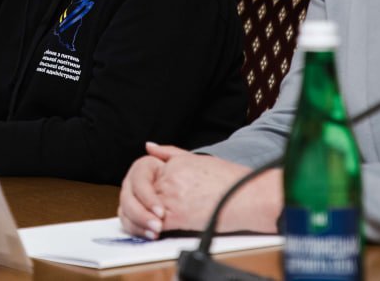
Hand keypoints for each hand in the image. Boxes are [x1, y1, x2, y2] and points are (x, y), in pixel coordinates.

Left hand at [119, 142, 283, 237]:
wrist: (248, 195)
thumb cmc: (230, 180)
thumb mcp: (197, 159)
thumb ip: (169, 153)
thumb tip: (149, 146)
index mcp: (172, 162)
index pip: (140, 170)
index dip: (137, 185)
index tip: (141, 195)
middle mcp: (169, 177)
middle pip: (134, 189)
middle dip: (132, 205)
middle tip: (137, 216)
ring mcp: (172, 195)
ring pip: (139, 208)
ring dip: (137, 220)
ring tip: (147, 227)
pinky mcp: (178, 215)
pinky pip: (153, 223)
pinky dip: (149, 229)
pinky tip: (156, 232)